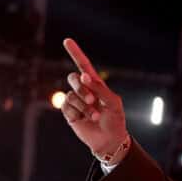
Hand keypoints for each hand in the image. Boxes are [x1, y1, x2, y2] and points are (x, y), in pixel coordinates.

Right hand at [60, 38, 127, 155]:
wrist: (110, 140)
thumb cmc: (115, 120)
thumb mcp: (113, 103)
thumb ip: (100, 88)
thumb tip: (85, 76)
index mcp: (95, 85)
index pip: (83, 65)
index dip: (76, 53)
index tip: (67, 41)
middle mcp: (83, 90)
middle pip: (73, 78)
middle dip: (81, 88)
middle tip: (92, 100)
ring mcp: (75, 102)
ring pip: (70, 94)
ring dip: (83, 106)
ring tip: (95, 116)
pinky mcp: (70, 113)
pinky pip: (66, 106)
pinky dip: (77, 112)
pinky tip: (85, 119)